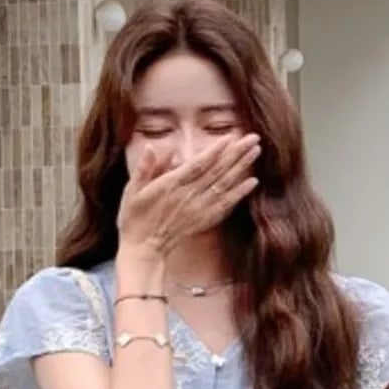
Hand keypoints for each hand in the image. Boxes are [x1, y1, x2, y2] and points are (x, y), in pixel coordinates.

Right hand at [117, 134, 260, 256]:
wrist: (142, 250)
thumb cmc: (135, 218)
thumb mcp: (132, 190)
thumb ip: (144, 168)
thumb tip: (153, 147)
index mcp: (172, 186)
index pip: (198, 165)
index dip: (215, 151)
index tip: (230, 138)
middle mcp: (189, 197)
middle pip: (217, 172)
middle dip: (236, 154)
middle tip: (253, 138)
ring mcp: (198, 209)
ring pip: (224, 185)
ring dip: (241, 168)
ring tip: (256, 151)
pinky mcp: (203, 220)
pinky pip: (225, 206)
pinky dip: (239, 194)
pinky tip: (252, 182)